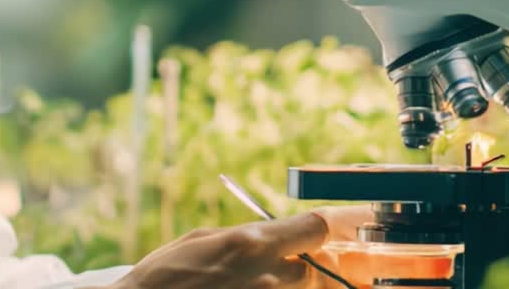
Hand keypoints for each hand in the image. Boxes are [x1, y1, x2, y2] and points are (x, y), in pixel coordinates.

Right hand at [111, 205, 374, 288]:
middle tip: (277, 273)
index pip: (318, 227)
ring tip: (257, 284)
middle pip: (319, 270)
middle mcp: (270, 276)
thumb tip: (275, 235)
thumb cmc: (162, 278)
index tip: (346, 227)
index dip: (335, 226)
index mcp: (253, 242)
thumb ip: (244, 237)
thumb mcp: (200, 241)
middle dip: (306, 271)